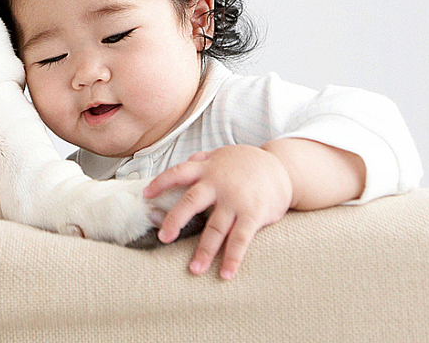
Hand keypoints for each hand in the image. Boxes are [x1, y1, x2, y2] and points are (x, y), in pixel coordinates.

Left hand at [144, 145, 292, 279]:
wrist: (282, 167)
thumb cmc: (247, 163)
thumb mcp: (222, 154)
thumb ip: (202, 160)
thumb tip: (182, 164)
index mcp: (207, 169)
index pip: (178, 173)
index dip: (161, 183)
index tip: (146, 195)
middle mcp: (218, 184)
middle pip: (191, 202)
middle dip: (175, 220)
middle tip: (163, 238)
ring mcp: (236, 200)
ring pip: (216, 227)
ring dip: (204, 250)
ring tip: (195, 269)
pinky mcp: (254, 214)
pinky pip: (241, 239)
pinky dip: (233, 258)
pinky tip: (226, 273)